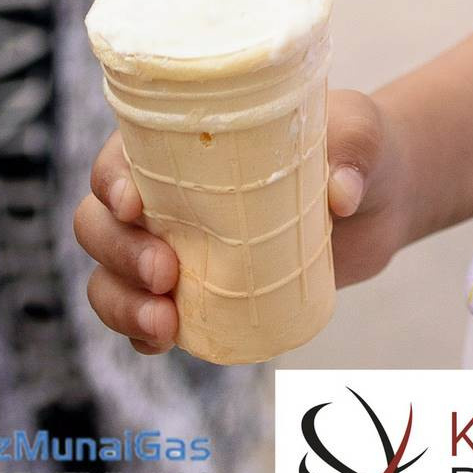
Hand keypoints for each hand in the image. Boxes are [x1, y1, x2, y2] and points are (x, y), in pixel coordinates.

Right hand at [73, 91, 408, 353]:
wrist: (375, 203)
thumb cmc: (353, 147)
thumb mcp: (360, 133)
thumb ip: (353, 152)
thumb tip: (340, 194)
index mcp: (184, 141)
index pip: (121, 154)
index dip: (112, 179)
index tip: (136, 204)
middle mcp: (165, 193)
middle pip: (98, 221)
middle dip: (117, 250)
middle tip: (166, 271)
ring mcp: (172, 247)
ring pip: (109, 275)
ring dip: (121, 302)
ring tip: (165, 321)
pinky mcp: (192, 294)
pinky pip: (141, 318)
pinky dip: (138, 332)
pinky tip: (164, 339)